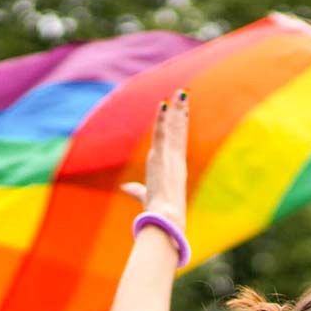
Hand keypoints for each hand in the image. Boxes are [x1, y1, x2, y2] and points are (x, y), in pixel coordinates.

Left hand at [121, 90, 189, 229]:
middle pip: (179, 131)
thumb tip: (126, 188)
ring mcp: (170, 157)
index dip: (180, 125)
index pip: (178, 141)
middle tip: (184, 94)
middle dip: (181, 112)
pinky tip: (164, 104)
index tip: (182, 111)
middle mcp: (175, 160)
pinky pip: (161, 133)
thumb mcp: (146, 196)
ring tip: (181, 92)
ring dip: (177, 109)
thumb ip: (137, 190)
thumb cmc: (159, 212)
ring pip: (174, 128)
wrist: (166, 218)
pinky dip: (162, 119)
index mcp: (175, 168)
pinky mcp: (161, 157)